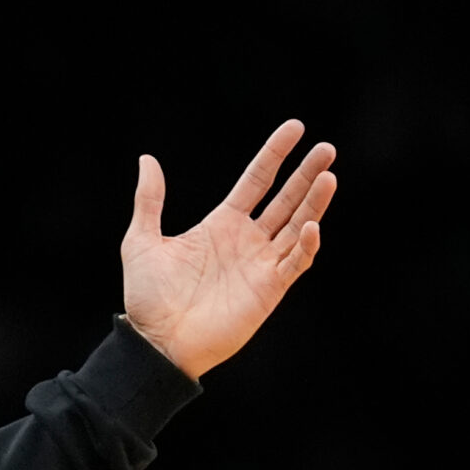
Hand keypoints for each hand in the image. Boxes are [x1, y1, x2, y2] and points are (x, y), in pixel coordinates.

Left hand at [121, 120, 336, 379]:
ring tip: (329, 175)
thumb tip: (147, 160)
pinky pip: (295, 262)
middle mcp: (247, 240)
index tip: (296, 127)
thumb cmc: (147, 298)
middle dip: (307, 174)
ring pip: (297, 225)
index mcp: (222, 224)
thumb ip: (149, 200)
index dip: (276, 153)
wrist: (156, 342)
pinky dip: (305, 244)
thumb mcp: (140, 241)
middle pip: (286, 198)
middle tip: (327, 149)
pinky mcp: (268, 290)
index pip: (257, 180)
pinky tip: (310, 225)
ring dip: (314, 202)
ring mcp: (261, 264)